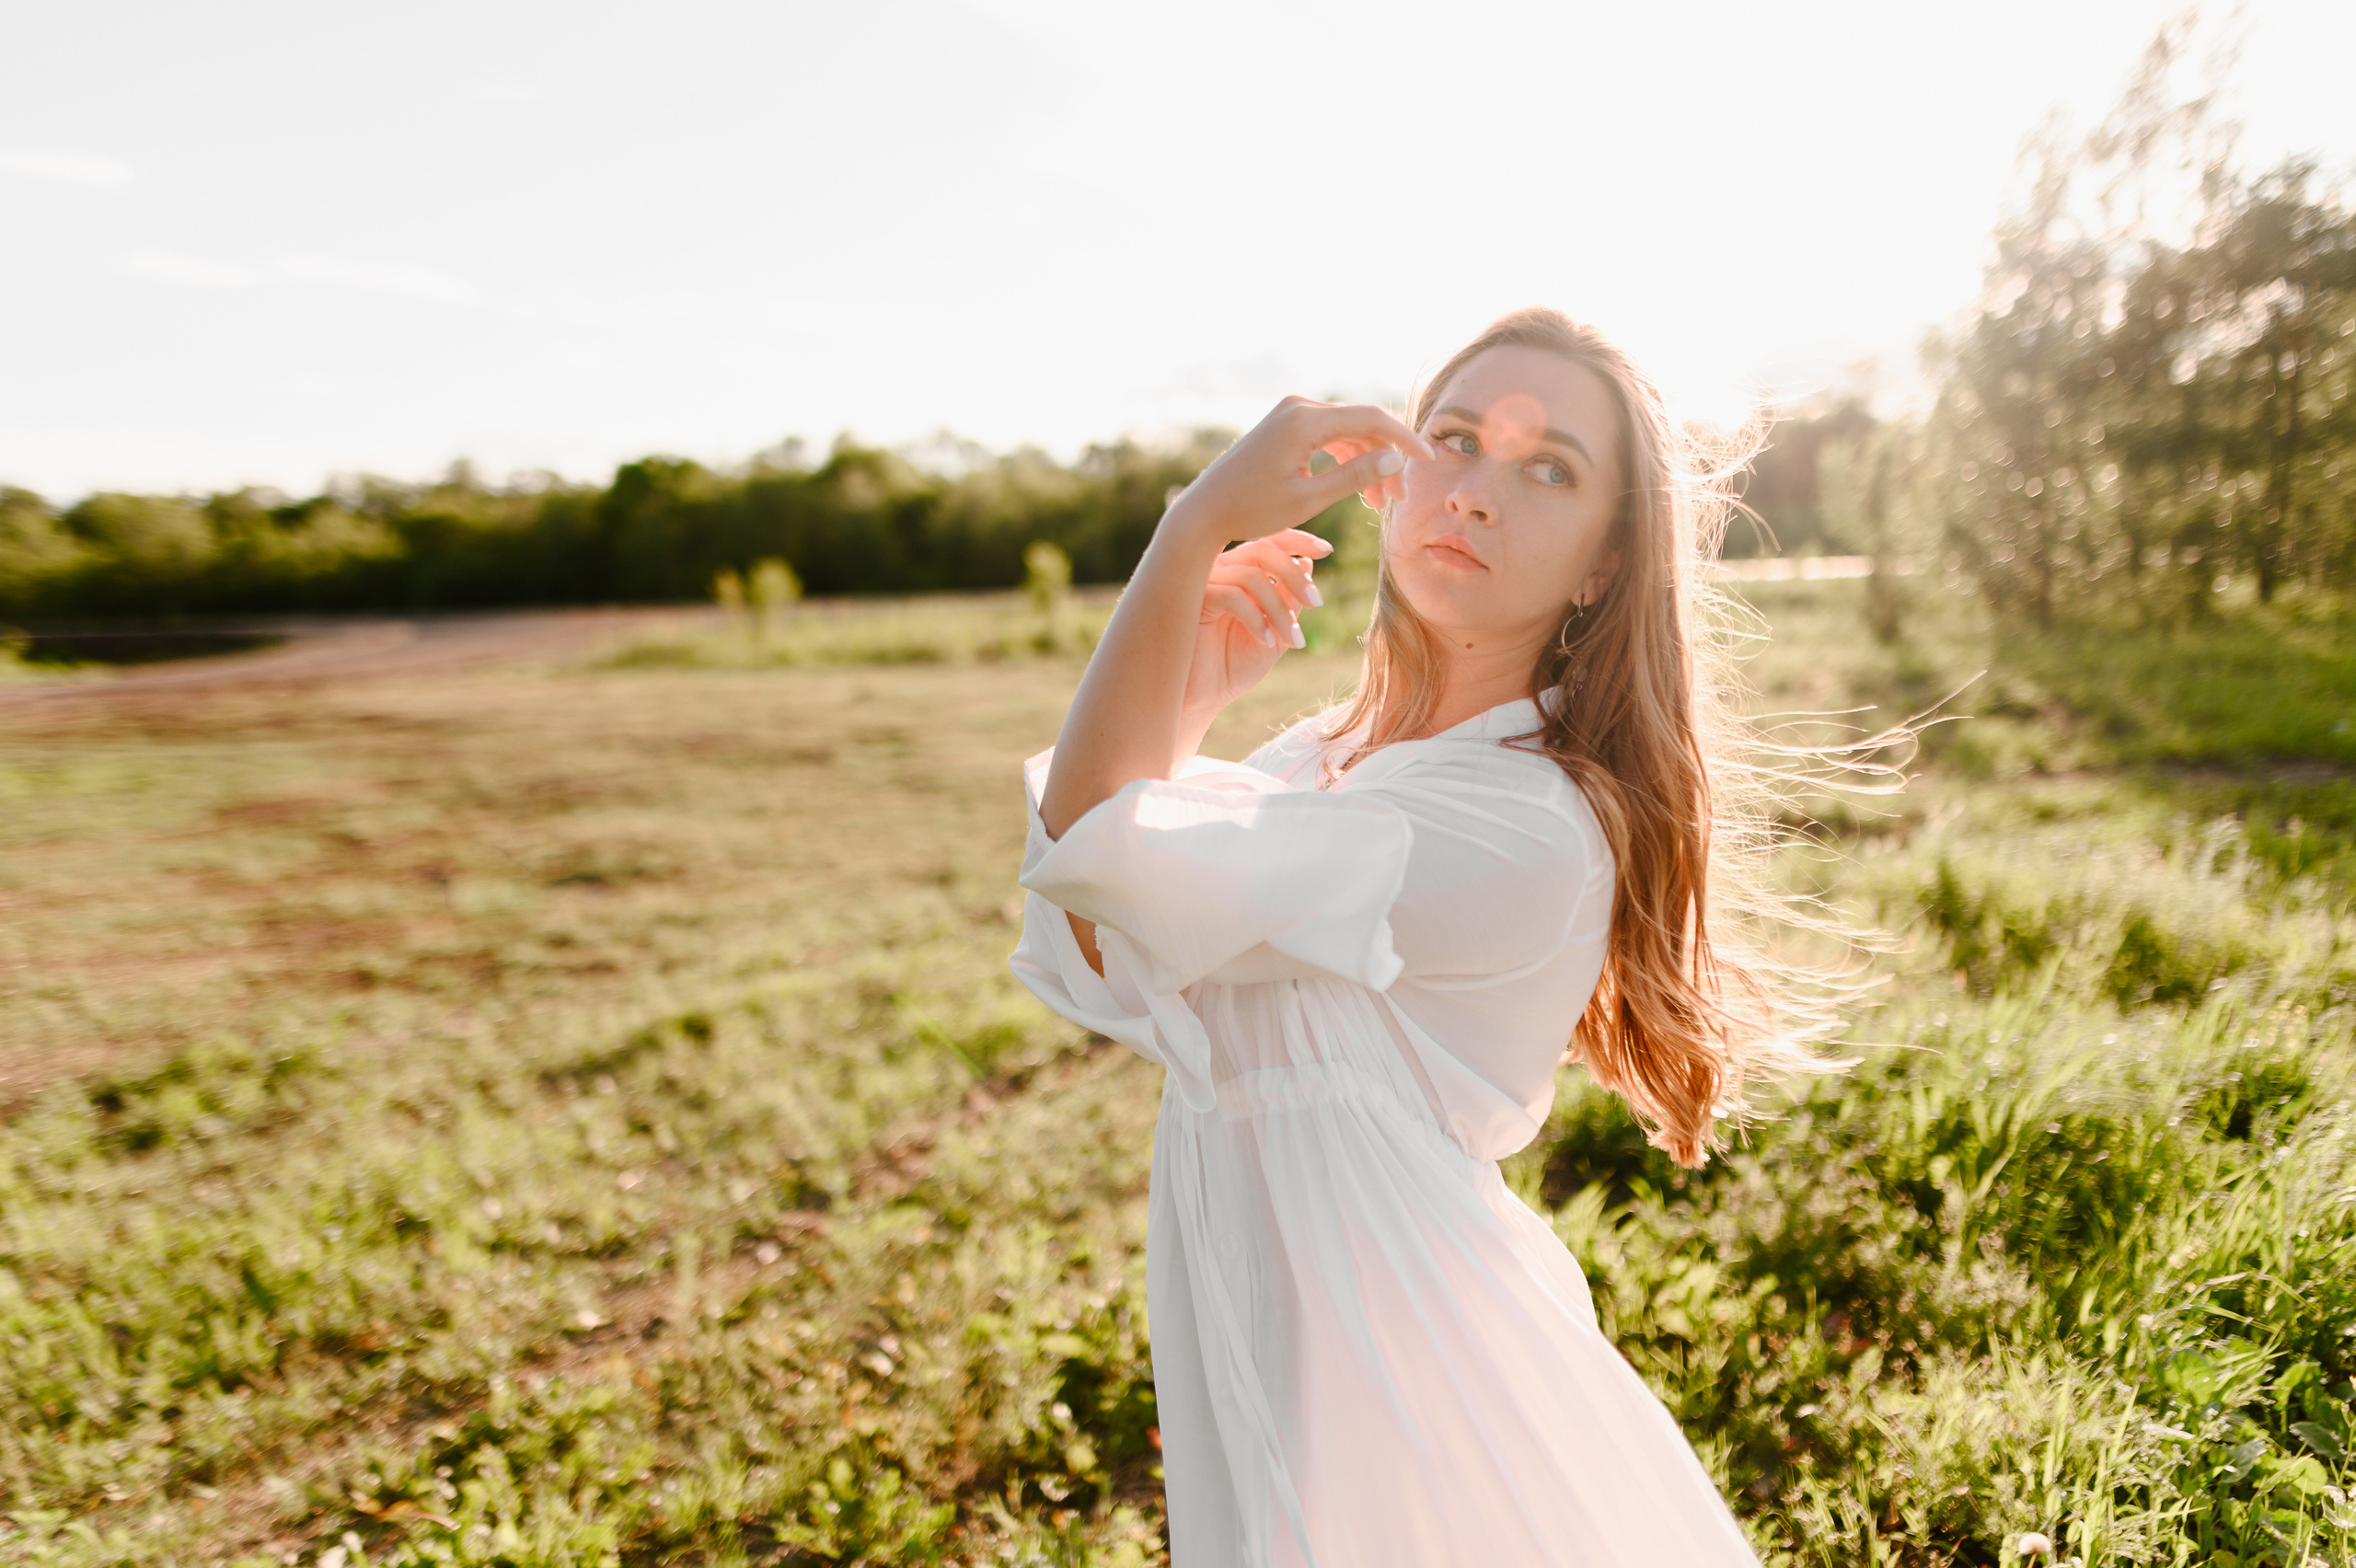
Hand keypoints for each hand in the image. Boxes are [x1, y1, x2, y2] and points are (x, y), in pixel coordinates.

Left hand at [1165, 396, 1435, 549]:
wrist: (1206, 510)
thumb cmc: (1252, 509)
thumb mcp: (1309, 499)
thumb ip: (1355, 477)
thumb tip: (1397, 459)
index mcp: (1304, 421)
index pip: (1371, 419)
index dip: (1404, 440)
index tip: (1427, 462)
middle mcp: (1299, 407)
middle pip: (1362, 424)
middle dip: (1386, 460)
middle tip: (1398, 499)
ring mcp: (1291, 413)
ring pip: (1347, 432)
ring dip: (1368, 463)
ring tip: (1379, 503)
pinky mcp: (1286, 425)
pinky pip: (1329, 436)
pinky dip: (1346, 460)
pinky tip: (1358, 489)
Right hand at [1182, 530, 1332, 719]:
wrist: (1201, 699)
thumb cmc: (1232, 665)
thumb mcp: (1275, 632)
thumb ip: (1289, 600)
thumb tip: (1307, 562)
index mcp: (1237, 571)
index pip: (1267, 540)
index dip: (1297, 539)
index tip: (1327, 549)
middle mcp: (1217, 569)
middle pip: (1262, 550)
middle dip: (1295, 575)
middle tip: (1318, 602)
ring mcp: (1201, 583)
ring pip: (1251, 575)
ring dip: (1280, 608)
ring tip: (1294, 639)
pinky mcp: (1190, 602)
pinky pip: (1232, 596)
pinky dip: (1257, 618)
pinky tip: (1267, 642)